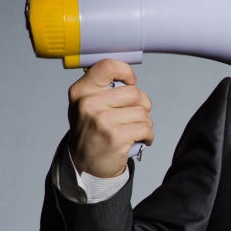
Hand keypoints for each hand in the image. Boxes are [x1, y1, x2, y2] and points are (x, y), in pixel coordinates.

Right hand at [66, 59, 153, 177]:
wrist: (85, 164)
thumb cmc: (92, 131)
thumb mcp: (87, 105)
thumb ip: (104, 88)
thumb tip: (130, 78)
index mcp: (81, 91)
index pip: (108, 66)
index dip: (126, 72)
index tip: (130, 83)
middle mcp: (88, 103)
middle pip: (134, 92)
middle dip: (142, 105)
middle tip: (135, 116)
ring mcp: (102, 120)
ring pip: (142, 111)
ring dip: (146, 122)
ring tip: (135, 130)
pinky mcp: (115, 136)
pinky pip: (145, 128)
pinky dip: (148, 135)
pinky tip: (140, 139)